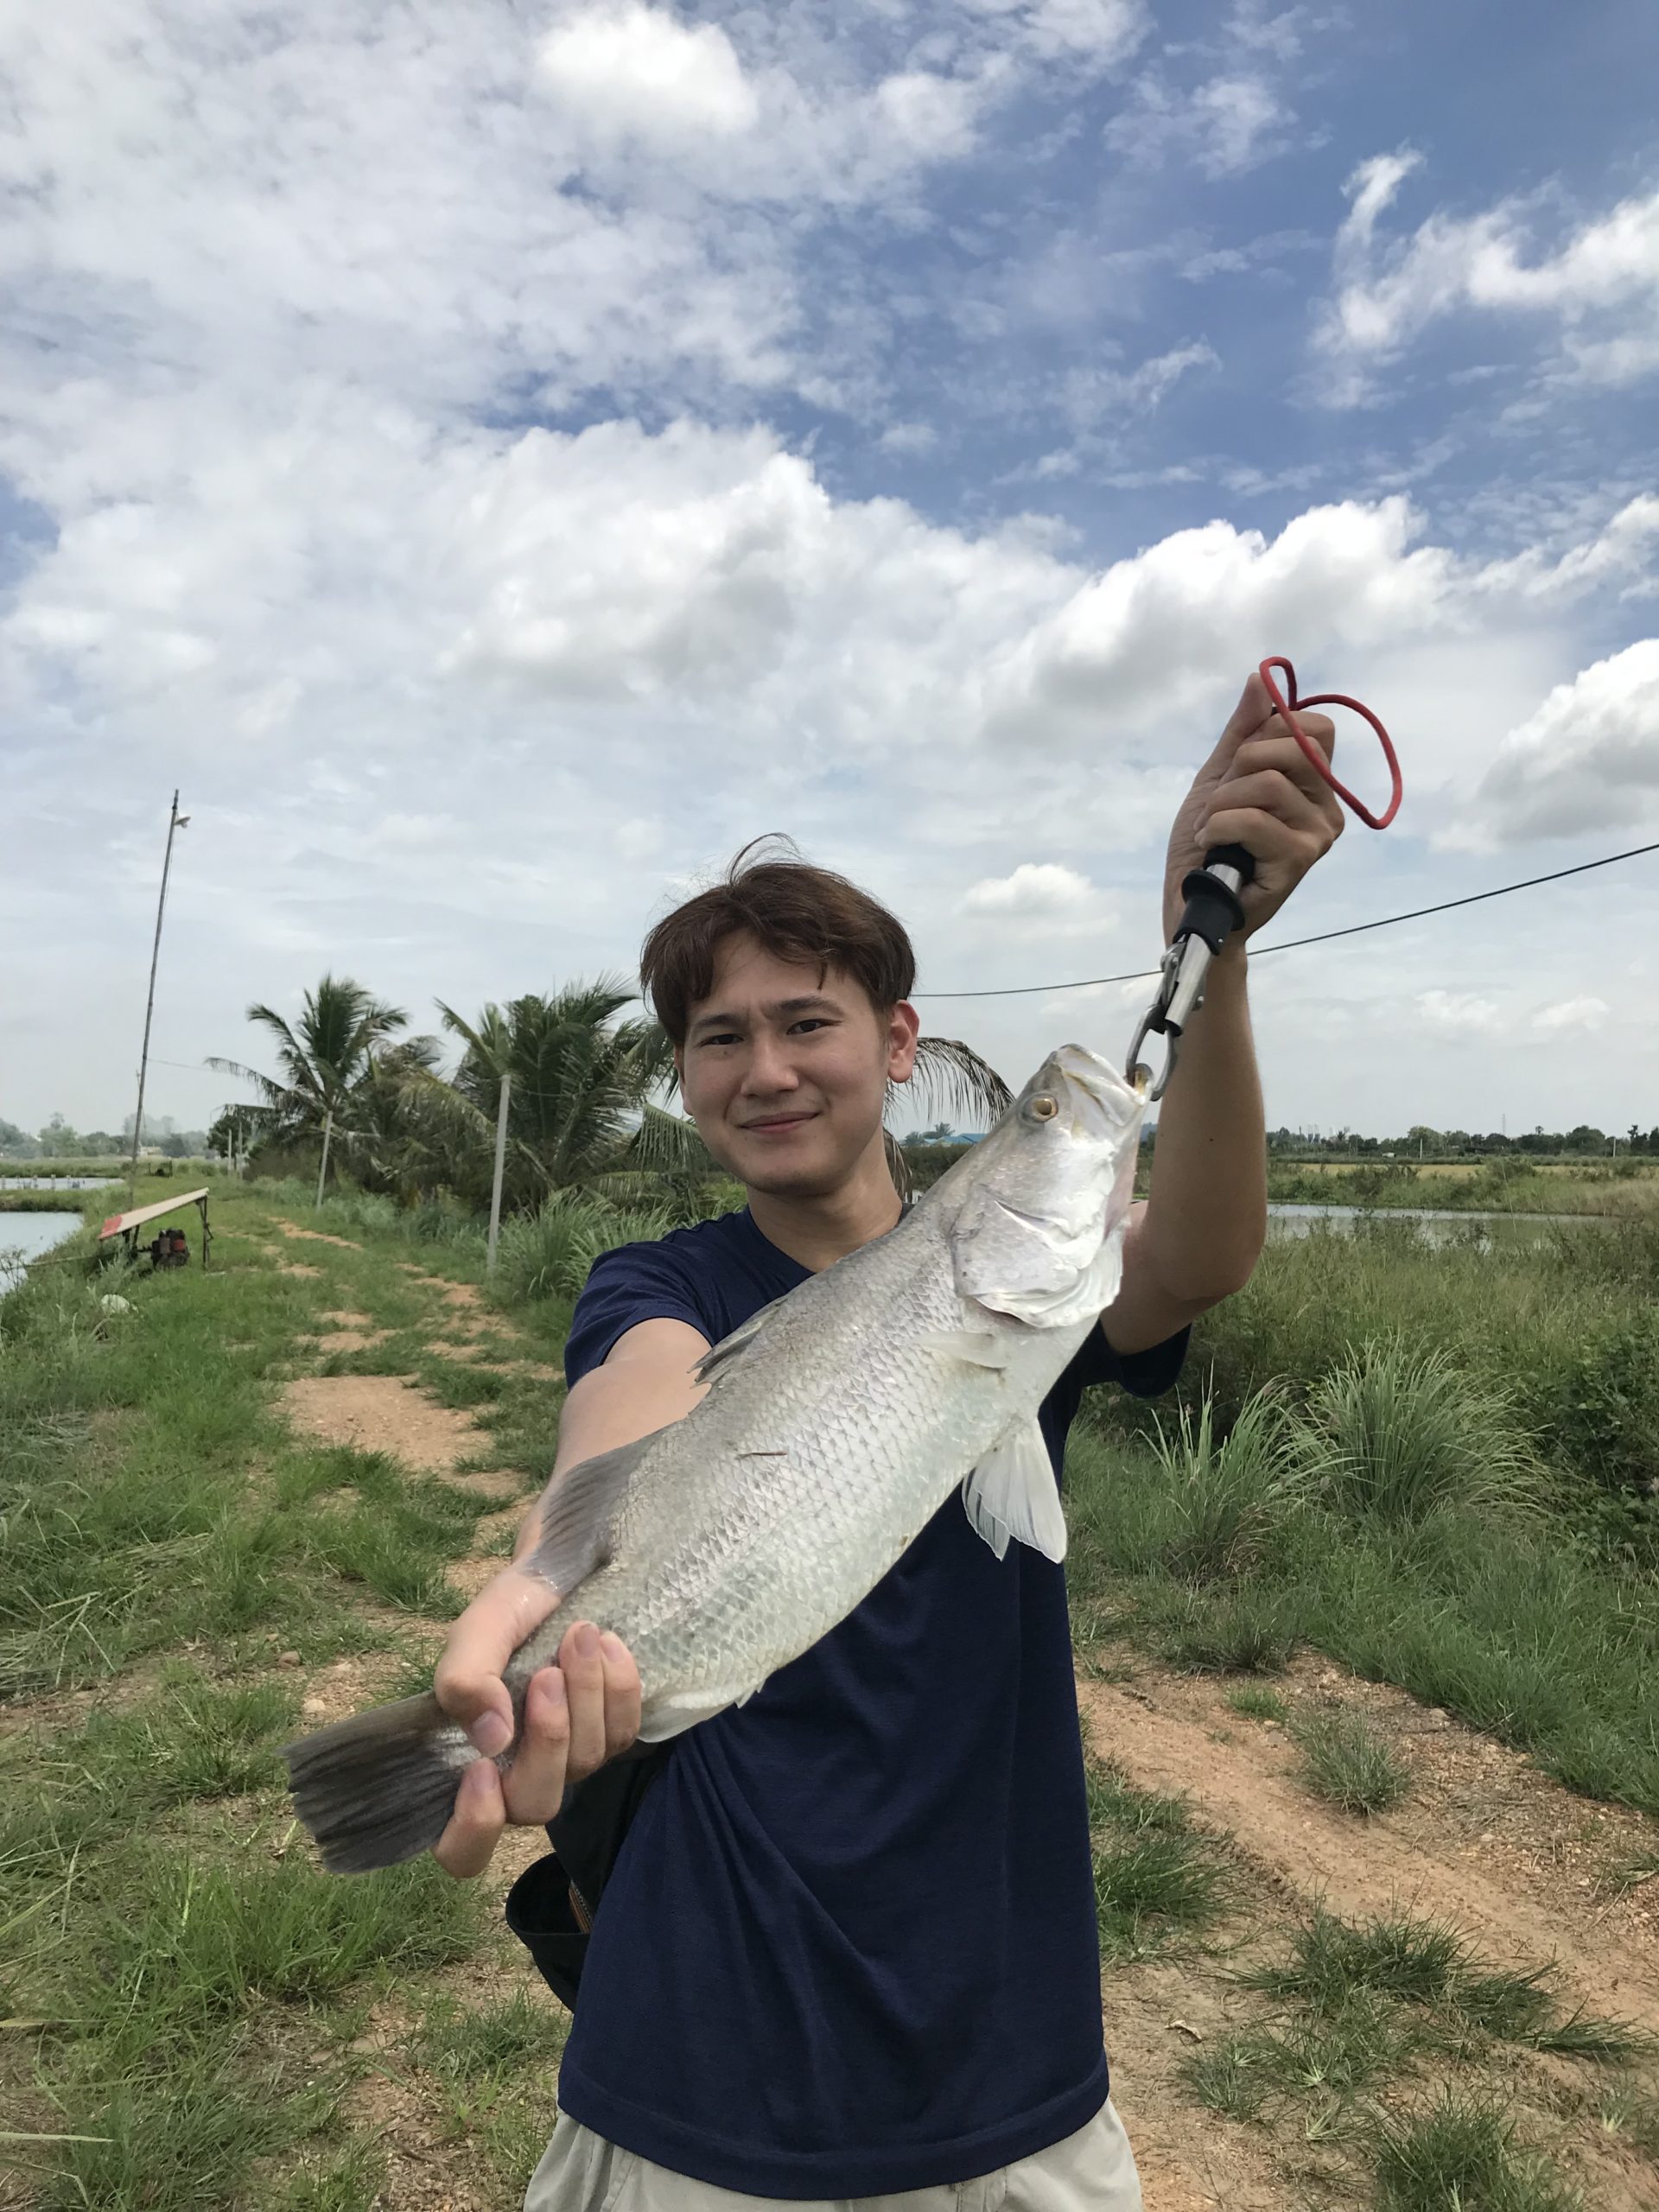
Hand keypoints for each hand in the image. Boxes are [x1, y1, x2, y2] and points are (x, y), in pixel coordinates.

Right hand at [430, 1566, 641, 1879]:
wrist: (560, 1575)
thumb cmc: (509, 1612)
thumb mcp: (476, 1634)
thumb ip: (465, 1681)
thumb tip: (490, 1741)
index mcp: (470, 1765)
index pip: (462, 1850)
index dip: (473, 1828)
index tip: (482, 1767)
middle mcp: (521, 1775)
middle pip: (537, 1805)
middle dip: (548, 1739)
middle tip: (547, 1673)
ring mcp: (572, 1760)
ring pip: (586, 1762)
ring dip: (586, 1695)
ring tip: (579, 1634)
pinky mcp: (614, 1734)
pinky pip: (625, 1733)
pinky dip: (620, 1686)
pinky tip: (608, 1643)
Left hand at [1162, 670, 1343, 944]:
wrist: (1191, 903)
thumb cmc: (1207, 844)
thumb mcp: (1218, 776)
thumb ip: (1242, 731)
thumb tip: (1261, 677)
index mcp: (1313, 783)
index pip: (1316, 727)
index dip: (1271, 732)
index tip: (1242, 762)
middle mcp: (1326, 806)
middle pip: (1294, 746)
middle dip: (1240, 766)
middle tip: (1221, 801)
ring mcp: (1318, 834)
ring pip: (1268, 782)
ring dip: (1221, 804)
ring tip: (1212, 830)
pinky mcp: (1300, 860)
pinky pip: (1254, 819)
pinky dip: (1219, 828)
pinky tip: (1213, 848)